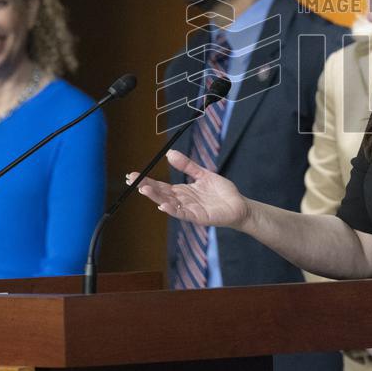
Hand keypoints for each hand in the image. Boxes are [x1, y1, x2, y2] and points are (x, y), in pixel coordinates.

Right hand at [125, 150, 249, 227]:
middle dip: (146, 187)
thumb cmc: (222, 191)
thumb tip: (170, 153)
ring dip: (156, 197)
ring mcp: (189, 210)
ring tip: (144, 189)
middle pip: (161, 194)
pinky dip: (172, 210)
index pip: (161, 186)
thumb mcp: (203, 174)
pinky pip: (182, 214)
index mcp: (182, 191)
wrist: (239, 205)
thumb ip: (187, 165)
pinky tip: (163, 205)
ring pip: (168, 203)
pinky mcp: (198, 217)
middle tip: (133, 180)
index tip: (133, 174)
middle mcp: (182, 201)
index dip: (147, 180)